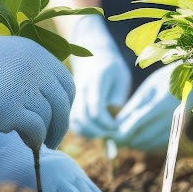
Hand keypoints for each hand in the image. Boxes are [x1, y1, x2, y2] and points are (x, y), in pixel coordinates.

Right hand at [0, 5, 73, 149]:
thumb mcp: (7, 56)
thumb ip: (27, 72)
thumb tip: (43, 101)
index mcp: (37, 55)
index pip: (66, 84)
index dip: (65, 105)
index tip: (56, 118)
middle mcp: (36, 69)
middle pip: (61, 104)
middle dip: (60, 125)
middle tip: (52, 140)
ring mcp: (23, 87)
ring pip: (48, 119)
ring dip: (44, 135)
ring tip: (34, 144)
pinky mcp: (9, 106)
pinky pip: (33, 130)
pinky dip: (31, 139)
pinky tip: (19, 139)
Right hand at [66, 15, 130, 139]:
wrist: (94, 56)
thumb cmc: (113, 69)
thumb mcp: (122, 75)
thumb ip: (119, 94)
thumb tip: (114, 112)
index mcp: (96, 80)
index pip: (96, 108)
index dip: (106, 123)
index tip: (117, 127)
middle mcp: (81, 88)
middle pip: (84, 117)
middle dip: (99, 130)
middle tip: (112, 134)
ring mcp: (73, 96)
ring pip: (75, 121)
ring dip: (90, 133)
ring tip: (104, 135)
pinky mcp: (70, 103)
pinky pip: (72, 121)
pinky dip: (82, 131)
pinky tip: (94, 133)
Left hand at [112, 64, 192, 152]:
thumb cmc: (167, 79)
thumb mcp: (148, 88)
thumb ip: (134, 107)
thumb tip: (117, 125)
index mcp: (160, 103)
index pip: (135, 123)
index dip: (120, 131)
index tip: (109, 133)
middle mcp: (170, 117)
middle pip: (142, 136)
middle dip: (125, 140)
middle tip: (113, 139)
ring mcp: (177, 126)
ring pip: (150, 143)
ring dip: (134, 144)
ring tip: (123, 140)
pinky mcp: (180, 131)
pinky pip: (161, 145)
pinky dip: (147, 146)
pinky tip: (138, 141)